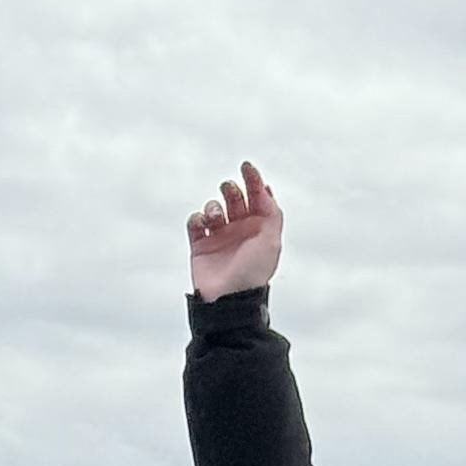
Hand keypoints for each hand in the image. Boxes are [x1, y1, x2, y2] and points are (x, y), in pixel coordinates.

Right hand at [187, 160, 282, 301]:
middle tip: (230, 192)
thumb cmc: (253, 272)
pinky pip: (195, 221)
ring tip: (216, 218)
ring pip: (214, 207)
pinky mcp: (200, 244)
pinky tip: (203, 224)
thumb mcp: (270, 241)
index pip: (257, 197)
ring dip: (214, 206)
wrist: (228, 299)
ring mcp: (219, 237)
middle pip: (234, 197)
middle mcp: (240, 230)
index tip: (247, 167)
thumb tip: (265, 189)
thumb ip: (271, 213)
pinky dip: (197, 218)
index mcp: (259, 229)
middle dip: (231, 190)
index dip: (253, 180)